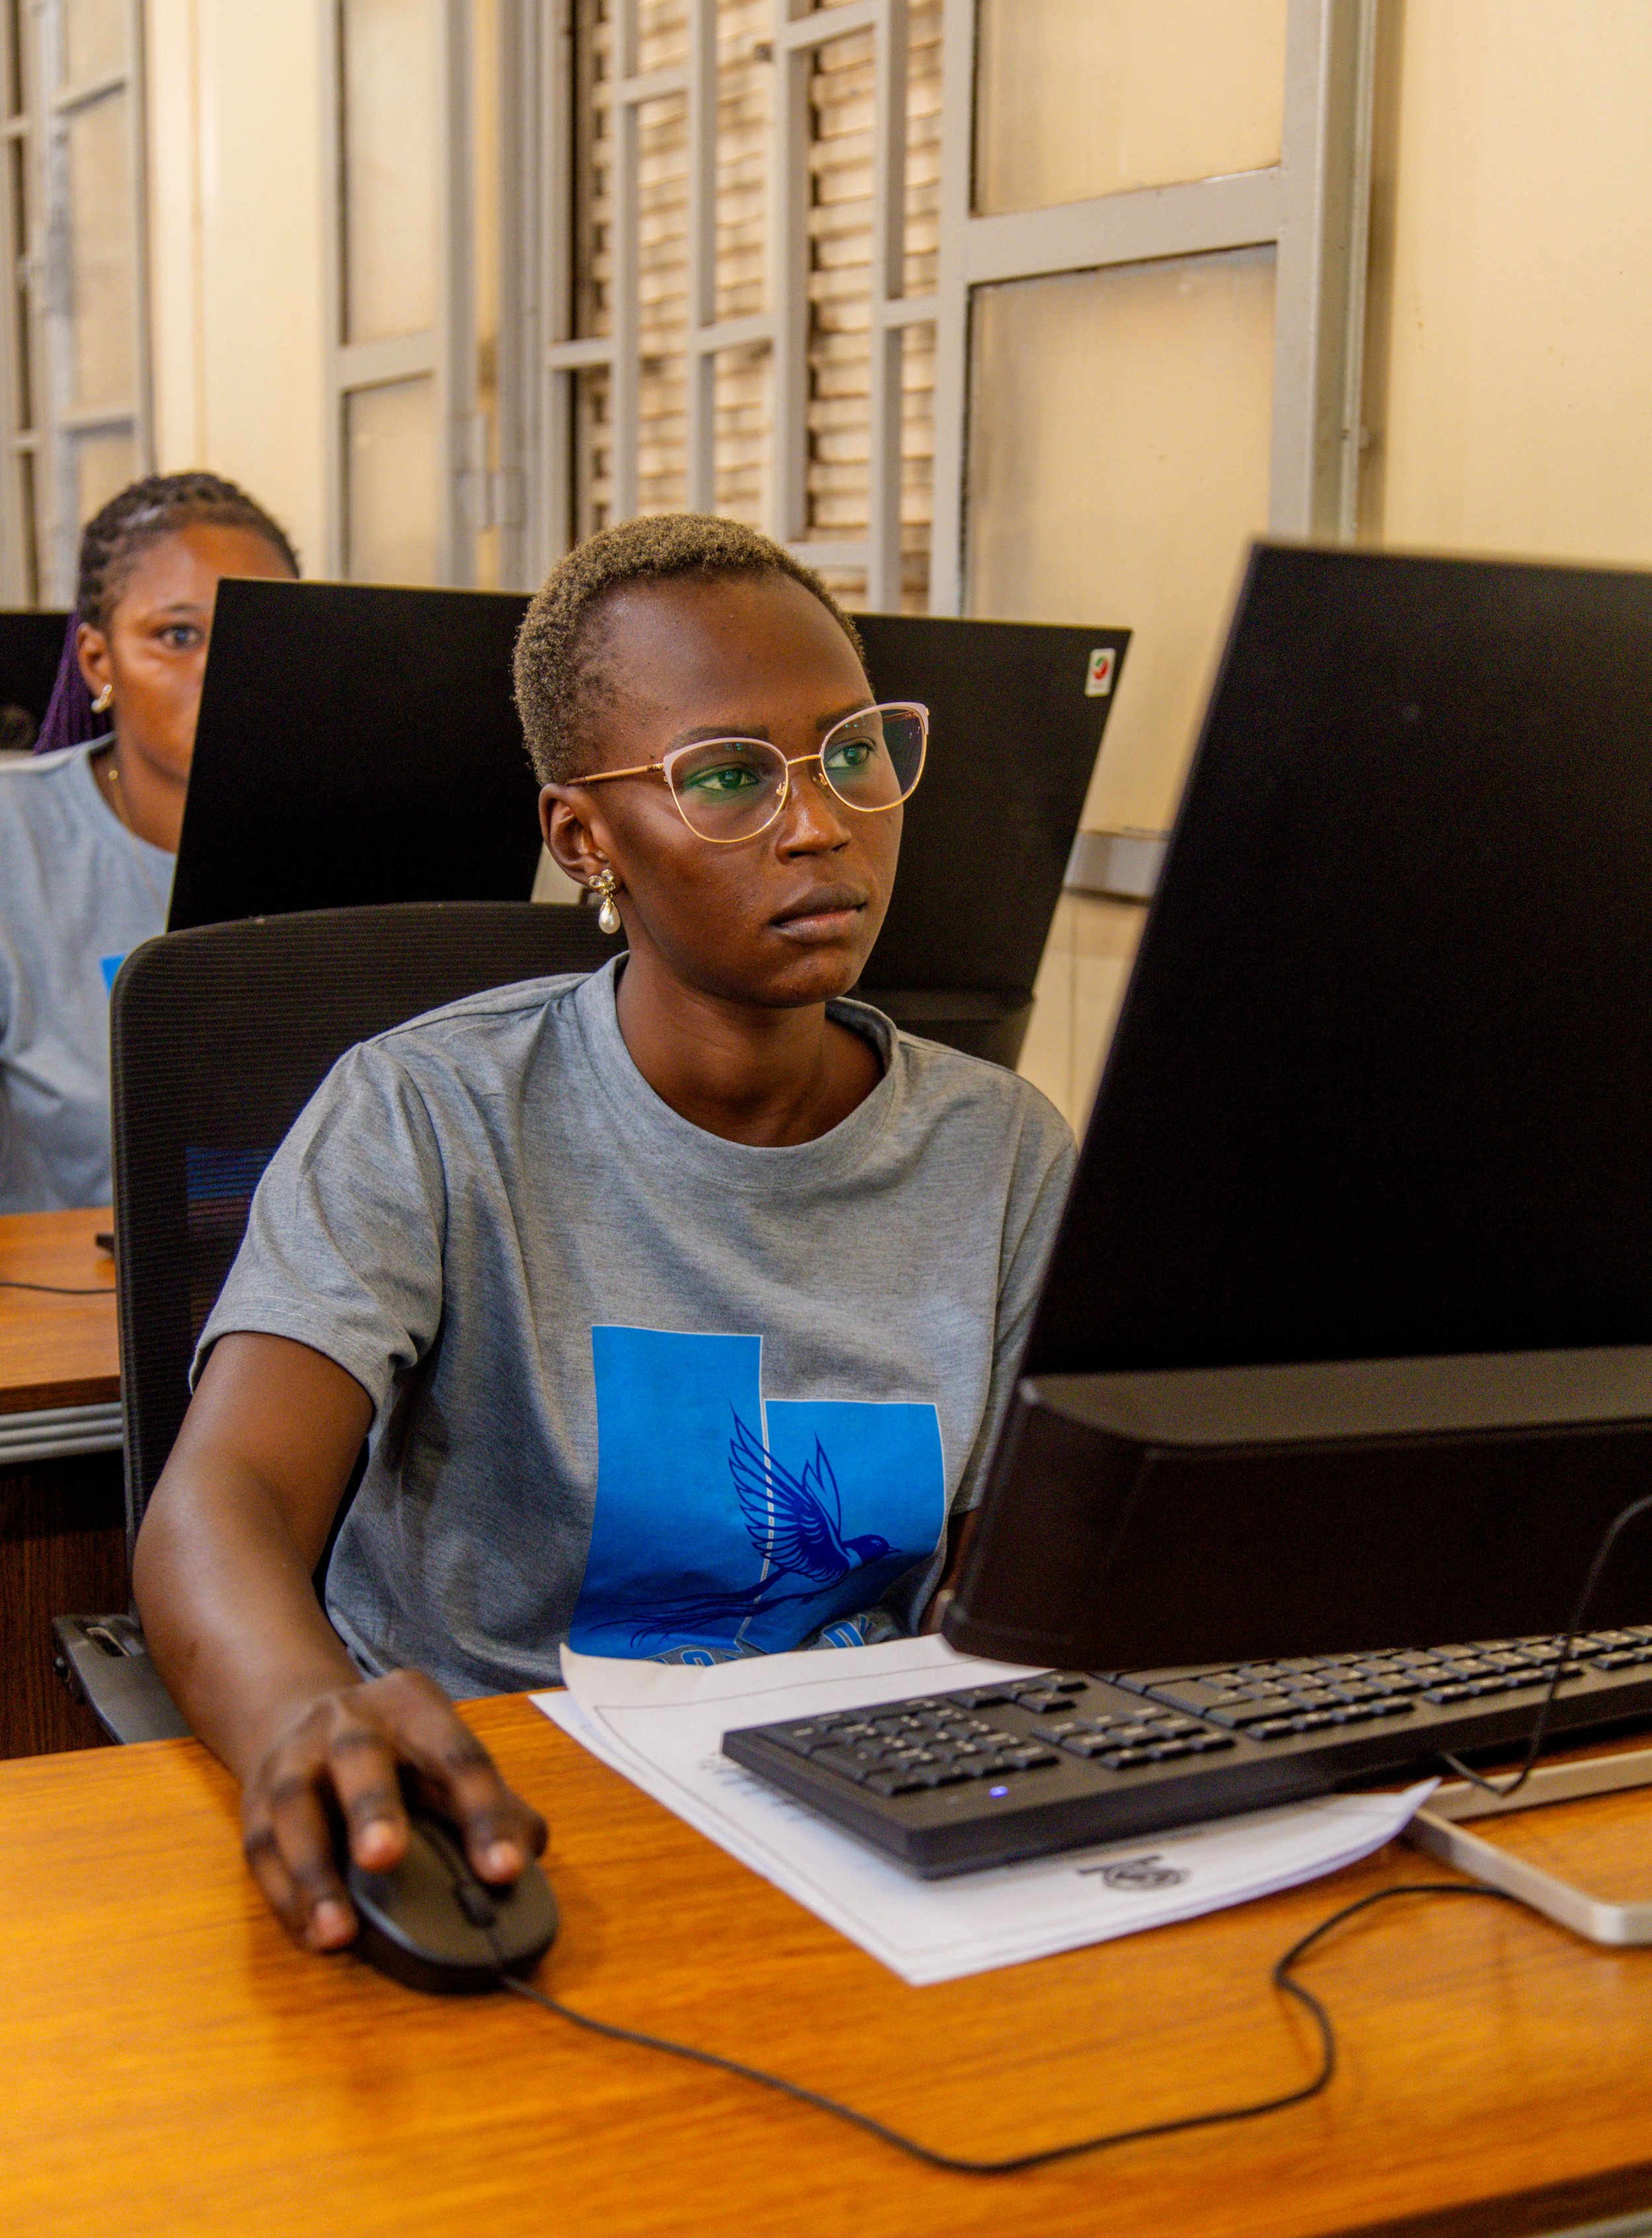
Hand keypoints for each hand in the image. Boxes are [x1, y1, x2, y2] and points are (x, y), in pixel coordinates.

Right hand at [240, 1668, 547, 1951]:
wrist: (308, 1719)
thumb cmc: (399, 1752)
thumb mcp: (447, 1756)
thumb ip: (493, 1803)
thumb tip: (523, 1858)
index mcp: (412, 1706)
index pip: (456, 1752)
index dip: (483, 1812)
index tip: (503, 1871)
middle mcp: (347, 1721)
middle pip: (358, 1756)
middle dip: (371, 1806)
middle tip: (385, 1858)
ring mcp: (294, 1756)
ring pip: (294, 1806)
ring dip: (314, 1872)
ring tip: (339, 1933)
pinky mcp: (255, 1800)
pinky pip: (260, 1848)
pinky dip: (284, 1895)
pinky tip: (312, 1934)